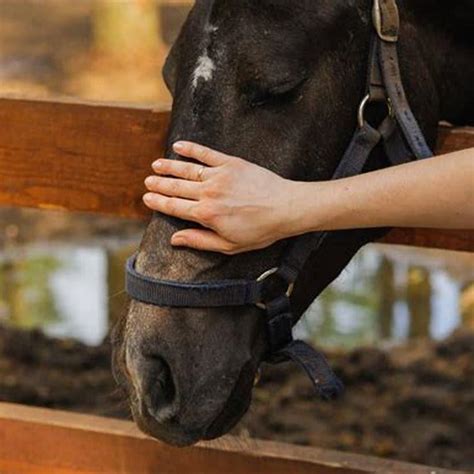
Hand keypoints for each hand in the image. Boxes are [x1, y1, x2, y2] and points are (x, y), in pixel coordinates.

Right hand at [143, 141, 297, 253]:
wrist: (286, 207)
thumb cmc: (260, 230)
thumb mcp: (229, 245)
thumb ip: (200, 241)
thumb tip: (175, 240)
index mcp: (206, 214)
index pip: (174, 207)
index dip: (158, 202)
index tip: (147, 198)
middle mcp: (208, 193)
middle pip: (176, 187)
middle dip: (159, 184)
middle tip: (148, 181)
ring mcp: (219, 175)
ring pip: (187, 170)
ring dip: (169, 167)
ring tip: (156, 165)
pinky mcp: (231, 163)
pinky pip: (206, 153)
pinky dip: (191, 149)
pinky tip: (178, 146)